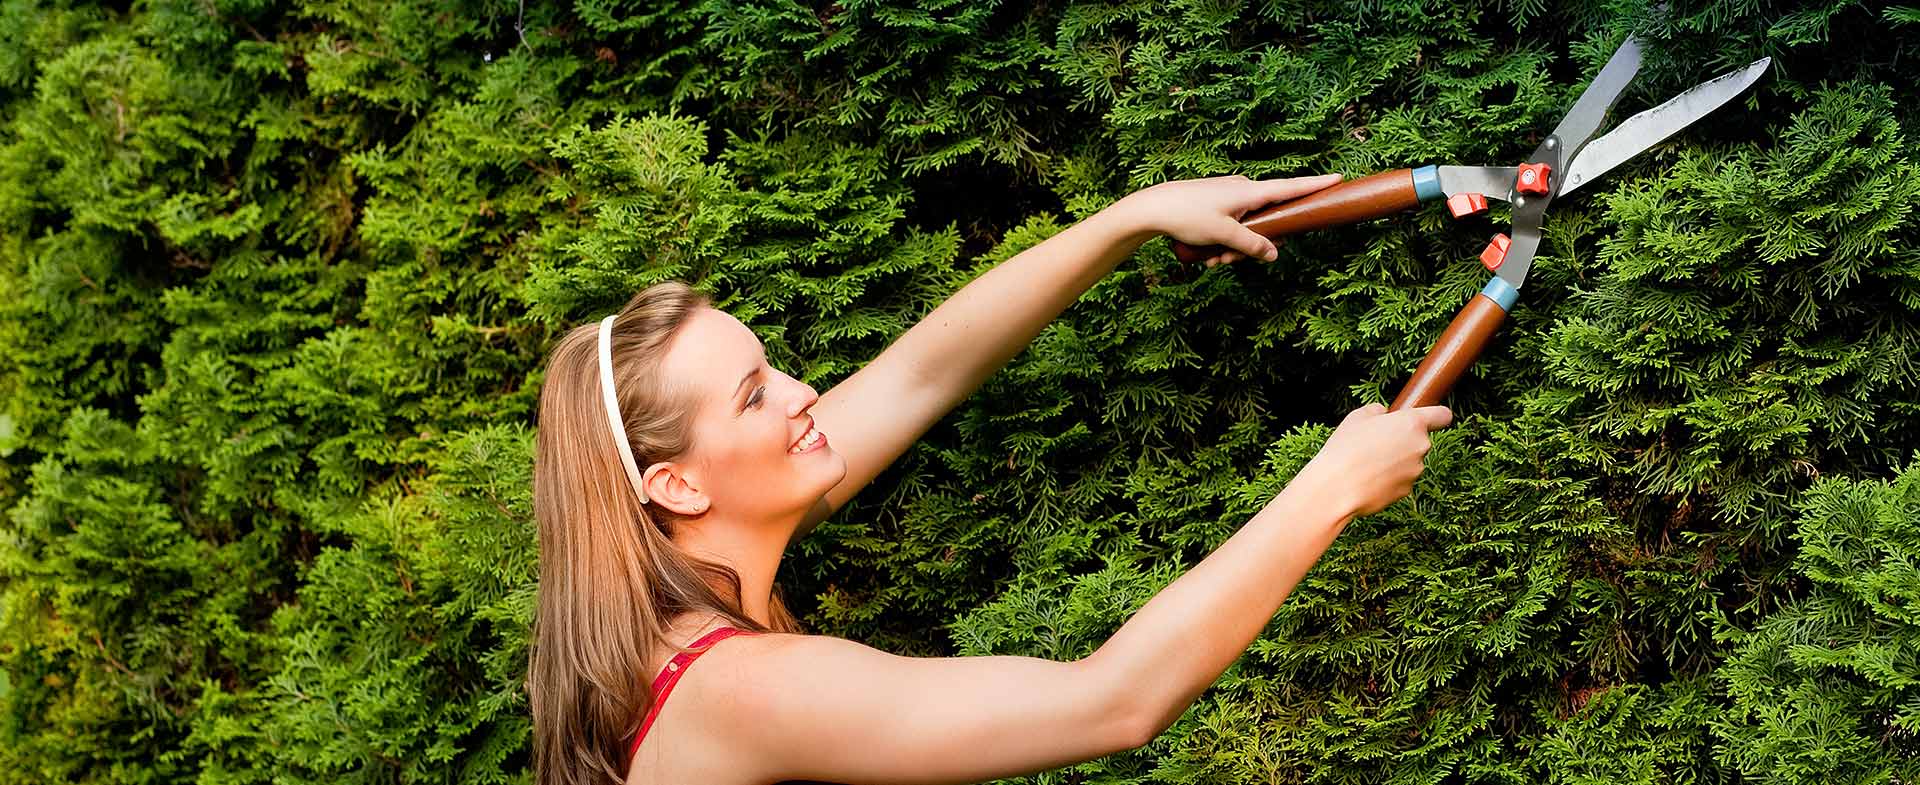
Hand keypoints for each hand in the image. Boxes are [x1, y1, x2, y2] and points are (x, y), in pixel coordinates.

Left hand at [1114, 173, 1342, 266]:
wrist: (1151, 208)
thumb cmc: (1187, 216)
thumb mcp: (1223, 235)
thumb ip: (1252, 245)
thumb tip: (1274, 254)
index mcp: (1249, 191)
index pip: (1290, 187)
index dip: (1315, 185)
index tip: (1339, 177)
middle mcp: (1242, 190)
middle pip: (1266, 220)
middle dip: (1253, 246)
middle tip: (1229, 262)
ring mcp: (1229, 197)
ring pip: (1246, 228)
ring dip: (1233, 250)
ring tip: (1212, 261)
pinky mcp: (1216, 205)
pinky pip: (1231, 226)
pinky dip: (1223, 243)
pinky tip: (1206, 256)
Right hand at [1296, 403, 1452, 518]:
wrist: (1337, 487)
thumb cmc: (1345, 450)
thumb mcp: (1356, 418)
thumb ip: (1376, 410)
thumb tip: (1382, 414)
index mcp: (1412, 423)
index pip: (1443, 415)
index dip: (1435, 416)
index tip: (1427, 419)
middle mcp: (1420, 446)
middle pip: (1420, 441)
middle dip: (1403, 441)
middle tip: (1376, 443)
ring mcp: (1415, 471)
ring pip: (1410, 462)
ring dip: (1395, 462)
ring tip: (1367, 463)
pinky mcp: (1407, 491)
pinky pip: (1401, 480)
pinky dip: (1388, 480)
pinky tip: (1368, 479)